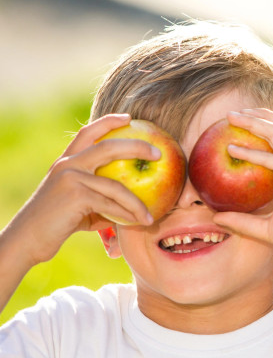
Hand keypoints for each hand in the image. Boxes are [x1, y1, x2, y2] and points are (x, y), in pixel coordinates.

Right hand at [5, 114, 155, 264]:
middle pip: (108, 147)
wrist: (27, 239)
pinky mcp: (75, 195)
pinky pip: (110, 204)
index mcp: (66, 162)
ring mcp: (71, 178)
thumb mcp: (80, 204)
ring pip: (116, 186)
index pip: (87, 133)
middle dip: (137, 146)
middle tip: (159, 153)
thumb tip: (133, 202)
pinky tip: (137, 223)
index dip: (108, 121)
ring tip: (150, 216)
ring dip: (137, 203)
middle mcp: (67, 165)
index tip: (129, 117)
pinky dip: (126, 215)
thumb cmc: (58, 223)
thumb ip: (102, 196)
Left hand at [211, 109, 272, 254]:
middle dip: (259, 114)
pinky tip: (232, 149)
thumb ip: (242, 221)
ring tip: (231, 117)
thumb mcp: (264, 227)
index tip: (240, 123)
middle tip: (231, 114)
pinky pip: (272, 158)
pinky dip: (252, 152)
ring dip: (255, 120)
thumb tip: (216, 218)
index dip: (264, 125)